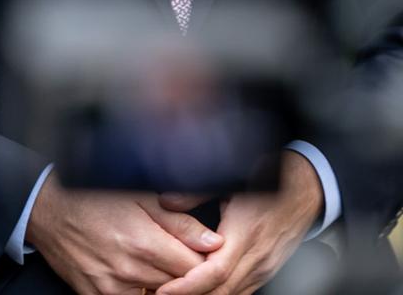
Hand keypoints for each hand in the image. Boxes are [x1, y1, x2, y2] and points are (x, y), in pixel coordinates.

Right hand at [27, 174, 222, 294]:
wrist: (47, 210)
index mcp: (144, 243)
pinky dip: (140, 291)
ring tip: (156, 265)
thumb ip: (180, 223)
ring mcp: (111, 288)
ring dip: (164, 285)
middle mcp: (130, 270)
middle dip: (186, 274)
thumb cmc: (93, 198)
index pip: (197, 269)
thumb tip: (214, 242)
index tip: (202, 252)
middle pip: (181, 287)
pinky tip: (139, 277)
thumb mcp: (139, 198)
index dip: (205, 261)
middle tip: (178, 257)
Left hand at [154, 151, 322, 294]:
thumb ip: (196, 193)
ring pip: (233, 294)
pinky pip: (242, 290)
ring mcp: (264, 267)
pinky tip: (201, 291)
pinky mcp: (266, 270)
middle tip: (160, 294)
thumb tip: (166, 201)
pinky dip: (220, 293)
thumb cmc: (266, 182)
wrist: (304, 191)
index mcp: (245, 233)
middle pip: (223, 290)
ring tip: (175, 293)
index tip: (166, 290)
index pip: (216, 271)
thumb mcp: (229, 181)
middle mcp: (257, 256)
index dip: (189, 285)